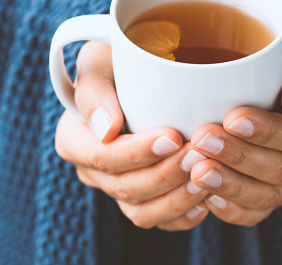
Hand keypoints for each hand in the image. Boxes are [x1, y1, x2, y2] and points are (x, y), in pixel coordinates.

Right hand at [54, 41, 209, 230]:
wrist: (140, 79)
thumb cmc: (118, 63)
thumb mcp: (99, 62)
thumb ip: (94, 90)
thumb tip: (105, 130)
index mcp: (74, 139)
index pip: (101, 156)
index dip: (137, 153)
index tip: (173, 137)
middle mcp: (92, 170)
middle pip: (125, 187)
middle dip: (166, 174)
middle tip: (199, 154)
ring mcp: (117, 189)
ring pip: (143, 212)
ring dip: (178, 199)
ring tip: (207, 177)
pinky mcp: (142, 200)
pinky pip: (160, 221)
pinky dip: (183, 215)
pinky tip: (206, 200)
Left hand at [187, 28, 281, 226]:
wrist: (268, 83)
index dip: (269, 132)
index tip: (233, 118)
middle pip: (281, 170)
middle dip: (240, 157)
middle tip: (202, 140)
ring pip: (265, 196)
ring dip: (229, 185)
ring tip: (197, 171)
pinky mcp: (269, 197)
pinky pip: (252, 214)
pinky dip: (230, 209)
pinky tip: (205, 198)